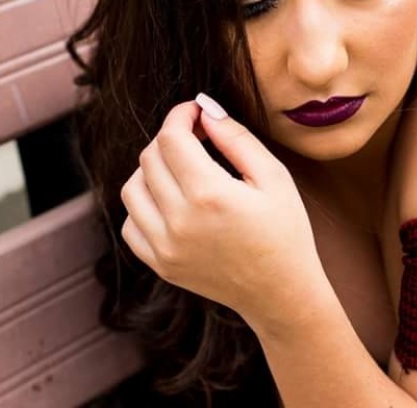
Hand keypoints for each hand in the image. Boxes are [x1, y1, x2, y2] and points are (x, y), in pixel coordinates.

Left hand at [120, 94, 328, 327]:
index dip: (181, 115)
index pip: (171, 137)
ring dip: (152, 169)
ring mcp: (165, 247)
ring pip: (132, 188)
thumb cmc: (285, 232)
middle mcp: (179, 221)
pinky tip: (171, 202)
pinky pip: (131, 223)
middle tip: (196, 138)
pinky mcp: (160, 264)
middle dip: (170, 138)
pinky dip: (144, 205)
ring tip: (182, 170)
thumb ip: (236, 138)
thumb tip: (205, 110)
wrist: (280, 292)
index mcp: (209, 195)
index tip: (196, 112)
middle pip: (150, 158)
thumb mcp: (273, 177)